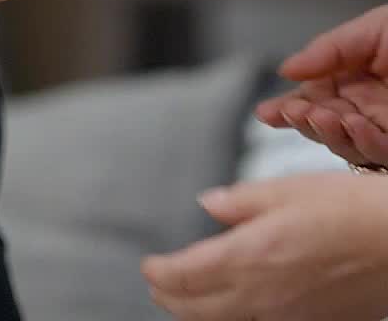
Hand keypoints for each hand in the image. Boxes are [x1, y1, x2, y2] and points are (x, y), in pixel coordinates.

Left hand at [143, 172, 387, 320]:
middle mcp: (261, 296)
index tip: (149, 265)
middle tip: (157, 284)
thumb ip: (240, 201)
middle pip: (198, 308)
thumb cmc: (349, 210)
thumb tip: (207, 205)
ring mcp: (284, 316)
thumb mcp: (288, 190)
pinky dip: (229, 319)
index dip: (161, 272)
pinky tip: (230, 308)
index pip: (186, 275)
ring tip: (183, 300)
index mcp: (250, 255)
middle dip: (171, 297)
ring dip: (196, 313)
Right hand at [258, 6, 387, 168]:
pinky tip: (356, 126)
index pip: (315, 100)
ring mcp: (387, 131)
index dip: (289, 109)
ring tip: (321, 115)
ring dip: (329, 135)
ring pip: (347, 147)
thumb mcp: (374, 30)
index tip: (268, 113)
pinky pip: (379, 156)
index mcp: (358, 82)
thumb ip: (330, 49)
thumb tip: (287, 68)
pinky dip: (363, 144)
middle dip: (304, 123)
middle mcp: (369, 110)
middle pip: (324, 128)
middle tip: (294, 112)